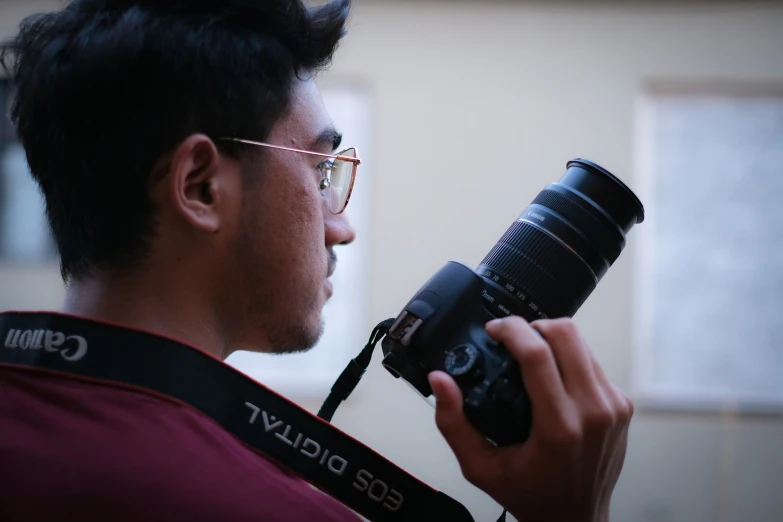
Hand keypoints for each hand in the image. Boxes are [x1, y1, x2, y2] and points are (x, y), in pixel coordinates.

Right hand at [428, 317, 632, 521]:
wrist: (576, 518)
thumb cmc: (530, 494)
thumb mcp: (479, 467)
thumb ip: (453, 423)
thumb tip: (440, 379)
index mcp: (559, 428)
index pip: (538, 355)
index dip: (512, 330)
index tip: (494, 330)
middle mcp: (593, 412)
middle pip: (566, 335)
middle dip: (533, 326)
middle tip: (512, 339)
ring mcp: (613, 407)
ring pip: (583, 343)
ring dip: (552, 339)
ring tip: (530, 356)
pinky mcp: (622, 405)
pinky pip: (594, 362)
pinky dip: (570, 359)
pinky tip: (553, 377)